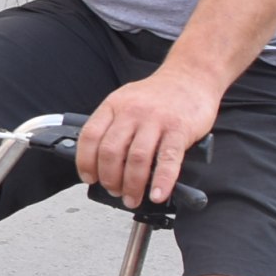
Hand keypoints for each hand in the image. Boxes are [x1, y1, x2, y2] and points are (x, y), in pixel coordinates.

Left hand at [74, 70, 219, 207]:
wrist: (190, 77)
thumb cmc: (158, 96)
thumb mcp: (126, 102)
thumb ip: (114, 126)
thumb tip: (101, 162)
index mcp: (113, 105)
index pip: (90, 136)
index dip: (85, 162)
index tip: (89, 178)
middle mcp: (132, 112)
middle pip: (111, 151)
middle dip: (109, 179)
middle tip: (114, 191)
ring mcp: (156, 120)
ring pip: (137, 159)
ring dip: (132, 185)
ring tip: (132, 198)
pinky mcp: (179, 129)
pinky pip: (168, 160)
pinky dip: (161, 181)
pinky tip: (157, 194)